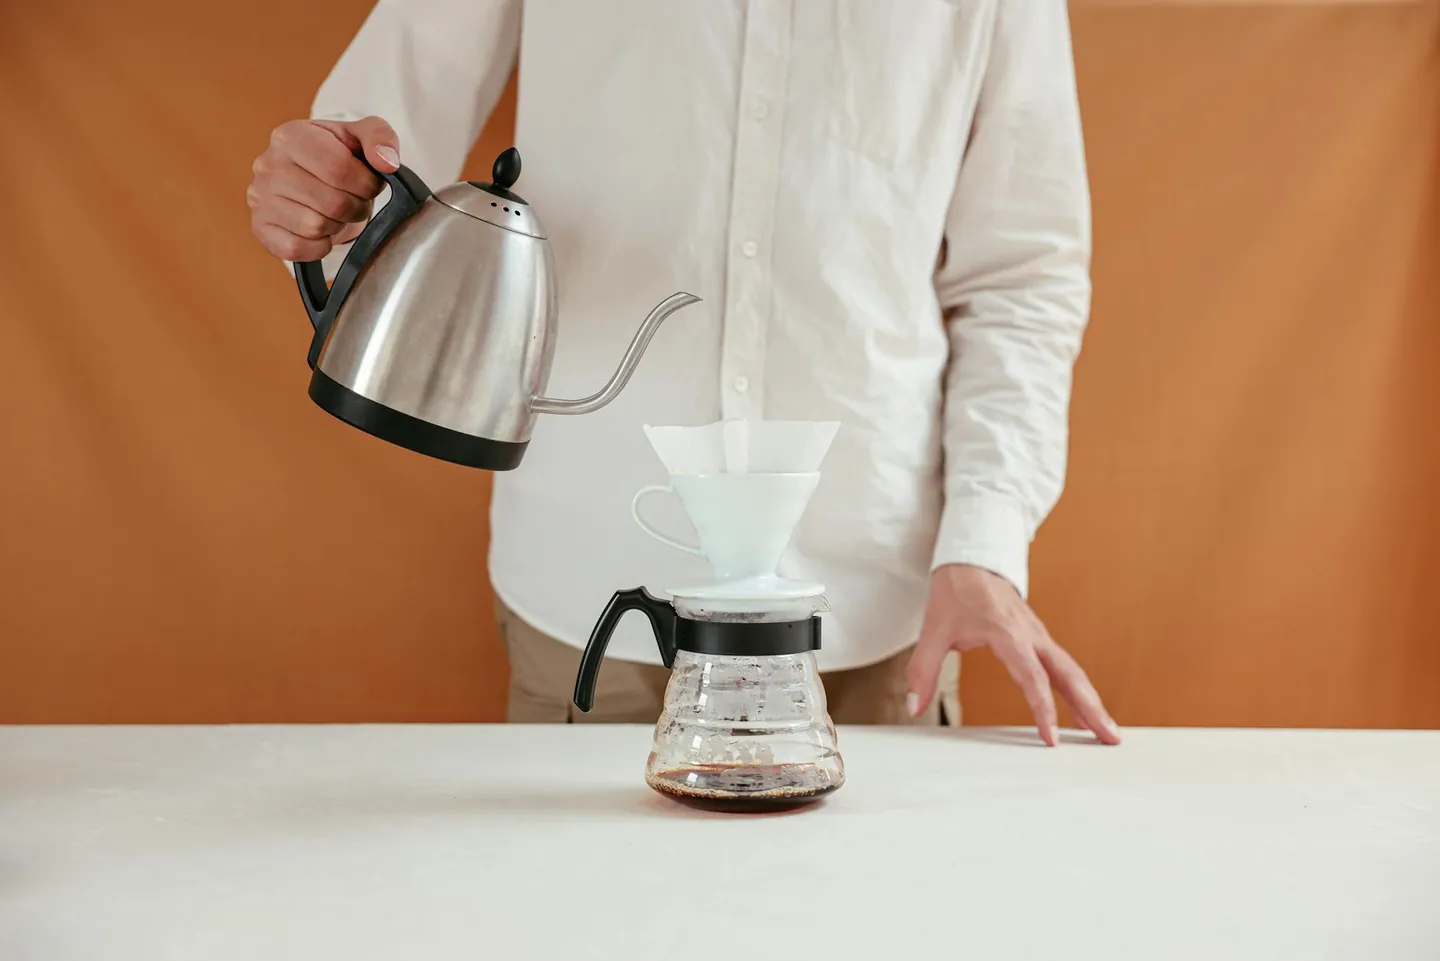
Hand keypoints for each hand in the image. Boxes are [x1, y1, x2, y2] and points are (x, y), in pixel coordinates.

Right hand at [247, 116, 399, 262]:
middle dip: (356, 206)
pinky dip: (319, 245)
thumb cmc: (336, 156)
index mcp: (291, 136)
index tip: (370, 184)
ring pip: (316, 227)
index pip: (339, 168)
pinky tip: (321, 228)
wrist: (310, 179)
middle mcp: (268, 165)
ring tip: (335, 211)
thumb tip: (387, 163)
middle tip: (354, 200)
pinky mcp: (261, 228)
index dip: (366, 184)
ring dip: (337, 224)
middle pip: (332, 202)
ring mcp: (260, 198)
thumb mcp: (360, 137)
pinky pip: (298, 248)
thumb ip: (380, 138)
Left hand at [906, 564, 1120, 745]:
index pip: (1033, 678)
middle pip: (1069, 676)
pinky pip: (1064, 666)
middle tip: (1110, 738)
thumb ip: (923, 669)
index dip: (1043, 709)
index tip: (1052, 739)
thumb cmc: (955, 590)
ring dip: (1091, 701)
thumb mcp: (933, 628)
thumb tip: (914, 706)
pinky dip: (1079, 688)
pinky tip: (1084, 710)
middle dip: (1091, 708)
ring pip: (1072, 671)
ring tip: (1106, 733)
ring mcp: (1039, 636)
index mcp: (1009, 634)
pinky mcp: (1038, 637)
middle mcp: (1032, 635)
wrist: (971, 556)